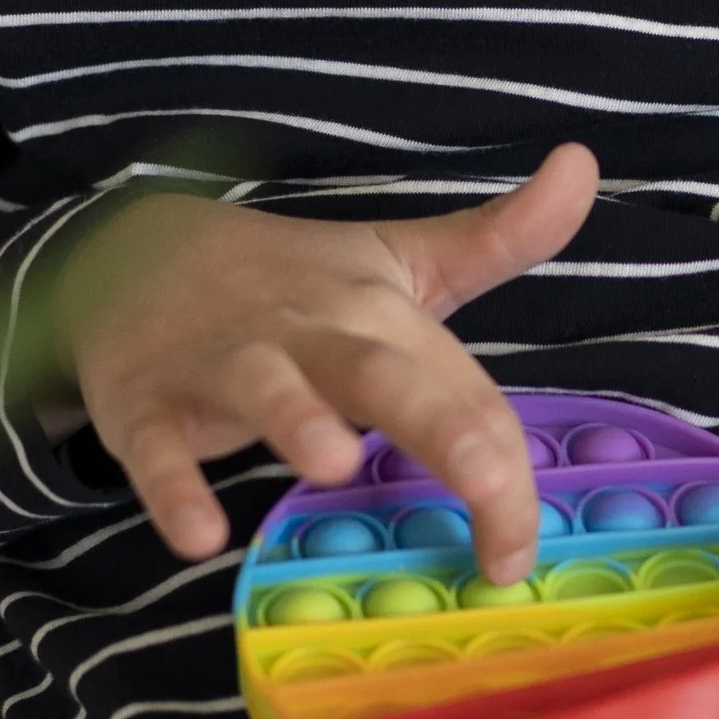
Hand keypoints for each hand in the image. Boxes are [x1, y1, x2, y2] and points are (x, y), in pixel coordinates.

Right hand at [55, 145, 597, 570]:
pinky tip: (199, 536)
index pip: (462, 390)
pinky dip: (174, 487)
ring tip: (332, 462)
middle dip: (440, 426)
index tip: (521, 554)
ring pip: (266, 388)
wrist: (134, 255)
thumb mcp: (400, 260)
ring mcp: (224, 364)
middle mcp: (310, 331)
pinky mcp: (146, 401)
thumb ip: (498, 236)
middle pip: (382, 373)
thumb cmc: (294, 283)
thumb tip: (585, 164)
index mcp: (379, 311)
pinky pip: (158, 448)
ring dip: (296, 418)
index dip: (504, 470)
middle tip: (490, 493)